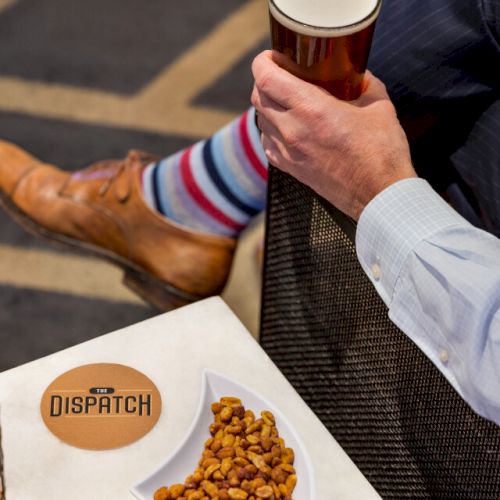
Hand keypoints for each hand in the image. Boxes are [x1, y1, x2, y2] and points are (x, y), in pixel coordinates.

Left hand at [251, 50, 416, 219]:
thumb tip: (356, 74)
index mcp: (311, 109)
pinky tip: (286, 128)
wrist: (379, 194)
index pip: (266, 79)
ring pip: (260, 122)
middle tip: (280, 75)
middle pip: (258, 98)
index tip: (271, 57)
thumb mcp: (378, 105)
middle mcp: (292, 130)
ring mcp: (289, 153)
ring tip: (285, 101)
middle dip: (264, 81)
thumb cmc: (381, 152)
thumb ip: (363, 83)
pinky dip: (270, 131)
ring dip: (267, 107)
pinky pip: (267, 145)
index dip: (263, 62)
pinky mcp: (291, 170)